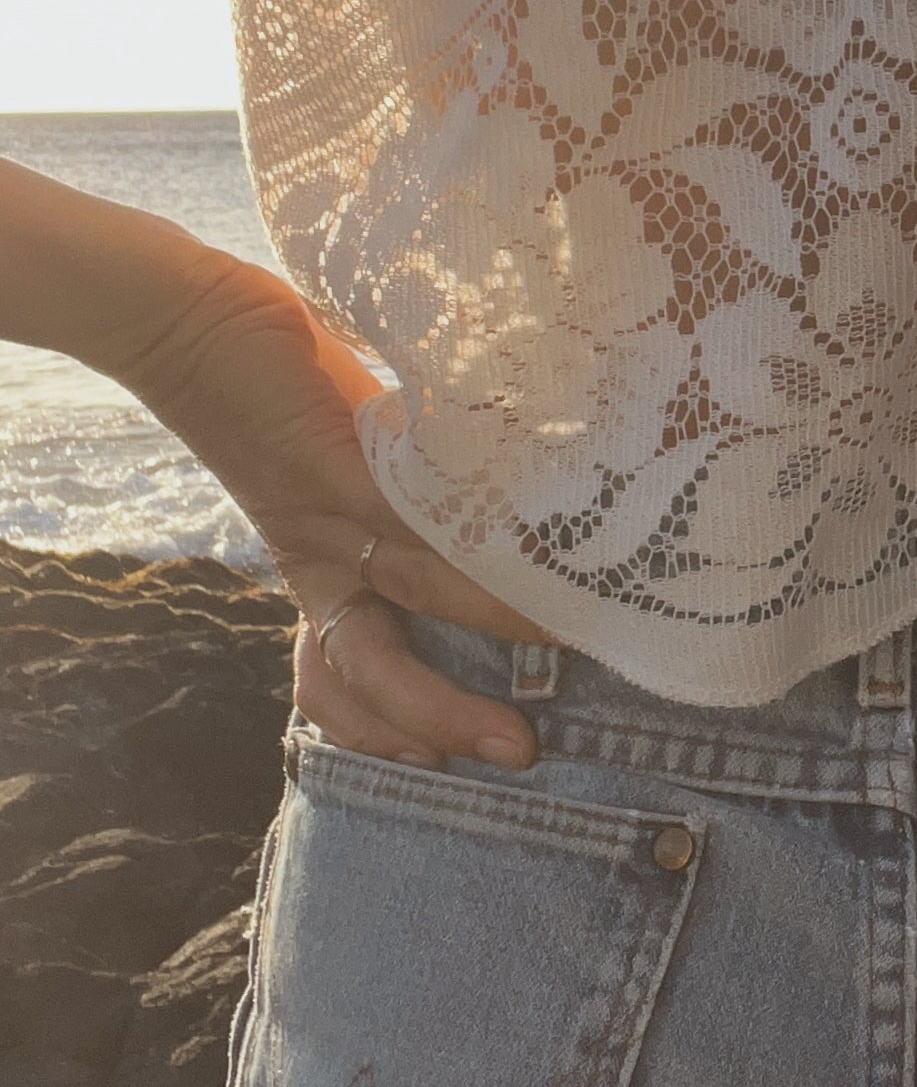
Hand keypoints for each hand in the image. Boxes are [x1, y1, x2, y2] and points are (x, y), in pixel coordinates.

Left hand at [124, 252, 554, 771]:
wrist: (182, 321)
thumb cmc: (263, 379)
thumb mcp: (328, 457)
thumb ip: (393, 484)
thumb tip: (491, 487)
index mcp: (313, 565)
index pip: (336, 672)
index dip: (382, 728)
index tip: (441, 766)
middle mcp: (318, 557)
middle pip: (374, 665)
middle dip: (444, 717)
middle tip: (516, 751)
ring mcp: (327, 513)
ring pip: (417, 595)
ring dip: (494, 624)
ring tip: (564, 637)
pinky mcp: (338, 463)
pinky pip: (418, 518)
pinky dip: (479, 538)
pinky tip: (537, 538)